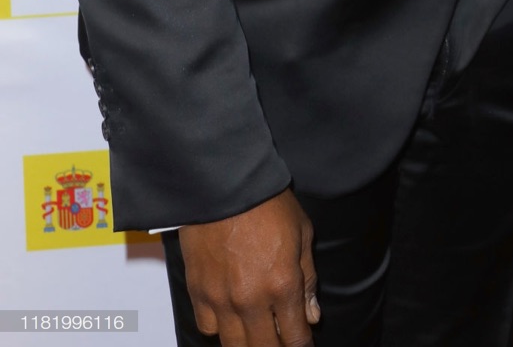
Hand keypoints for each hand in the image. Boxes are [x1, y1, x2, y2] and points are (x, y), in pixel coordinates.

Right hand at [179, 188, 319, 346]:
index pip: (295, 337)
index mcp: (282, 284)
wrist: (225, 184)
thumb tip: (311, 316)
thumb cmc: (266, 202)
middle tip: (282, 340)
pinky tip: (230, 317)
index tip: (303, 344)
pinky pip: (208, 328)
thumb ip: (307, 279)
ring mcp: (222, 299)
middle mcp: (251, 300)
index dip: (302, 346)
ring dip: (249, 342)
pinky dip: (221, 328)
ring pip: (234, 346)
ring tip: (257, 334)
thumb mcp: (302, 234)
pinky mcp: (198, 292)